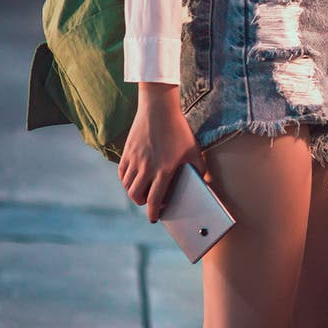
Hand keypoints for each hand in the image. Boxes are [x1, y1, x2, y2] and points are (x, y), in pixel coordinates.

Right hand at [117, 83, 206, 222]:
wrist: (159, 109)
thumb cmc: (179, 130)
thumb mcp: (193, 150)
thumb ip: (199, 169)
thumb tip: (205, 184)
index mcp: (164, 170)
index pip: (155, 200)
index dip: (154, 213)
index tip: (154, 218)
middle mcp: (147, 167)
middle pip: (136, 196)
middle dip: (143, 203)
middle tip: (149, 201)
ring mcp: (134, 160)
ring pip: (127, 186)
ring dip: (134, 192)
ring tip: (143, 189)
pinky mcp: (126, 152)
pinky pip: (122, 173)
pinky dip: (126, 180)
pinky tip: (134, 177)